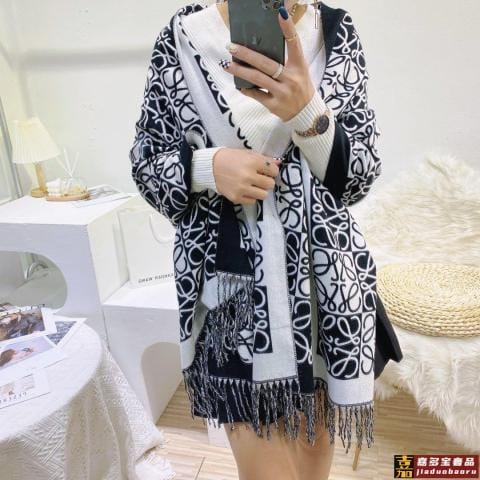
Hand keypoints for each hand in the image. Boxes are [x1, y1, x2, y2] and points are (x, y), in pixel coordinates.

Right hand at [212, 148, 281, 204]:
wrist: (211, 167)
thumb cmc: (231, 158)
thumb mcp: (248, 154)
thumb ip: (264, 159)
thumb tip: (279, 163)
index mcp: (252, 162)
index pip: (274, 171)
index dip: (271, 171)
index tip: (266, 170)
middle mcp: (248, 176)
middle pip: (270, 184)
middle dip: (267, 181)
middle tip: (260, 178)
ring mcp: (242, 188)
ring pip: (264, 195)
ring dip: (260, 190)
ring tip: (253, 185)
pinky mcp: (236, 198)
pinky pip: (252, 201)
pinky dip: (251, 196)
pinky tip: (245, 190)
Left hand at [221, 6, 315, 121]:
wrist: (307, 113)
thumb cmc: (300, 87)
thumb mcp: (299, 70)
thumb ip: (285, 59)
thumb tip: (261, 47)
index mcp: (299, 66)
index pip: (294, 44)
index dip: (288, 28)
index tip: (280, 13)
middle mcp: (291, 79)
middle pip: (266, 63)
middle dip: (247, 54)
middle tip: (231, 47)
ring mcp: (282, 93)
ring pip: (258, 79)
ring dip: (241, 71)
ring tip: (227, 65)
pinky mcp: (274, 105)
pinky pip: (257, 95)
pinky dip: (247, 89)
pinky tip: (238, 84)